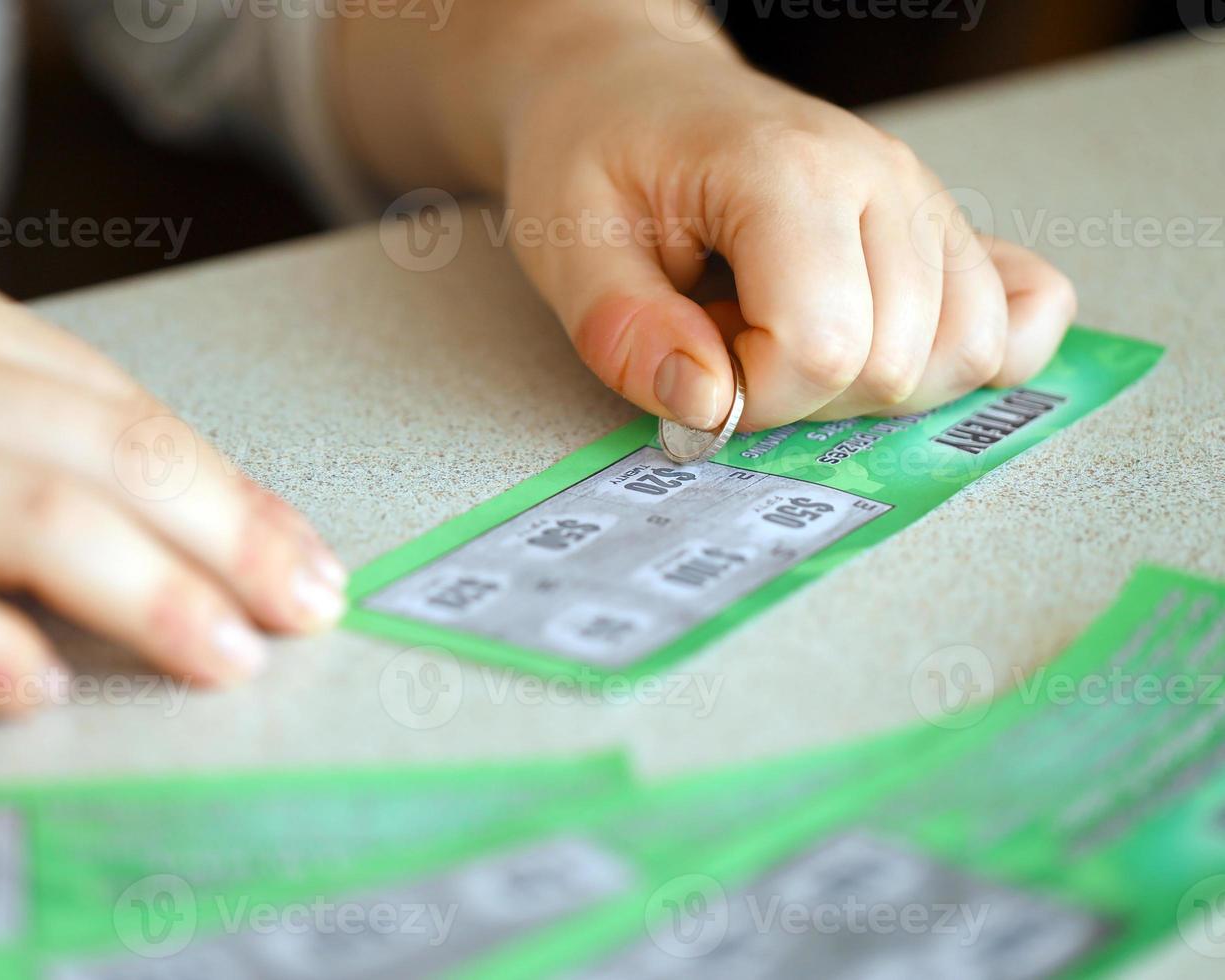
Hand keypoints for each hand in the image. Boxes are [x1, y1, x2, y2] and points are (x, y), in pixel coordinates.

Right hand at [0, 265, 345, 713]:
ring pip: (25, 519)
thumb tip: (184, 525)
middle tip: (302, 609)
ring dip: (146, 594)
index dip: (234, 496)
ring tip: (224, 655)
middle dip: (227, 542)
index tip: (304, 560)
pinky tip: (37, 685)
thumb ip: (24, 431)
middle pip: (107, 460)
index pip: (132, 417)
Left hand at [501, 42, 1077, 431]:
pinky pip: (1023, 312)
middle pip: (899, 365)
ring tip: (789, 333)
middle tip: (733, 342)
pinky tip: (885, 341)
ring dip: (873, 385)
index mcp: (784, 173)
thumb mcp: (567, 242)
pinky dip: (969, 355)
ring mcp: (924, 198)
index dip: (751, 396)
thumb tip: (705, 407)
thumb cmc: (600, 152)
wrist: (633, 87)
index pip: (823, 348)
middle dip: (806, 396)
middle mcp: (880, 179)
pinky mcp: (946, 223)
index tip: (697, 367)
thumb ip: (624, 331)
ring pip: (968, 354)